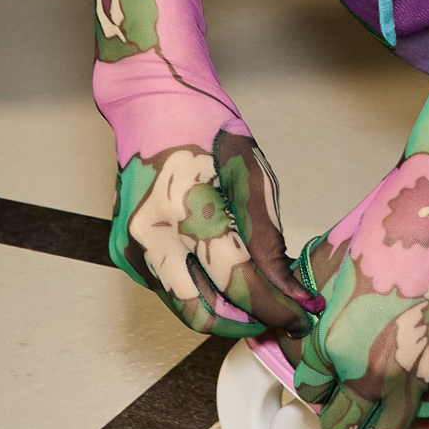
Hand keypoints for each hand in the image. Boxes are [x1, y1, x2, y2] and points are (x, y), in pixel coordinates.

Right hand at [111, 127, 325, 337]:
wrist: (151, 105)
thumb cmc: (205, 128)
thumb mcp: (251, 174)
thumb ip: (267, 238)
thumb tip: (289, 287)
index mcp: (189, 211)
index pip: (240, 286)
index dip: (277, 309)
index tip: (304, 316)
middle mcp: (153, 237)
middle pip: (205, 313)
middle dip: (247, 323)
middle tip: (282, 317)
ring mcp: (133, 247)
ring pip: (184, 306)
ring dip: (223, 313)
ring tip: (260, 302)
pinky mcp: (124, 252)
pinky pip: (167, 289)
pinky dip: (199, 292)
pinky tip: (225, 278)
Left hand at [287, 143, 428, 428]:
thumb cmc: (392, 225)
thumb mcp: (329, 262)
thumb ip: (312, 309)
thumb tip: (303, 332)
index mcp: (335, 343)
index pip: (311, 390)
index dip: (316, 379)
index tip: (324, 370)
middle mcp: (374, 370)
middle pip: (343, 427)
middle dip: (340, 413)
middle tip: (346, 393)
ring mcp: (419, 374)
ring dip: (377, 418)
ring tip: (380, 393)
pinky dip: (418, 397)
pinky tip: (416, 369)